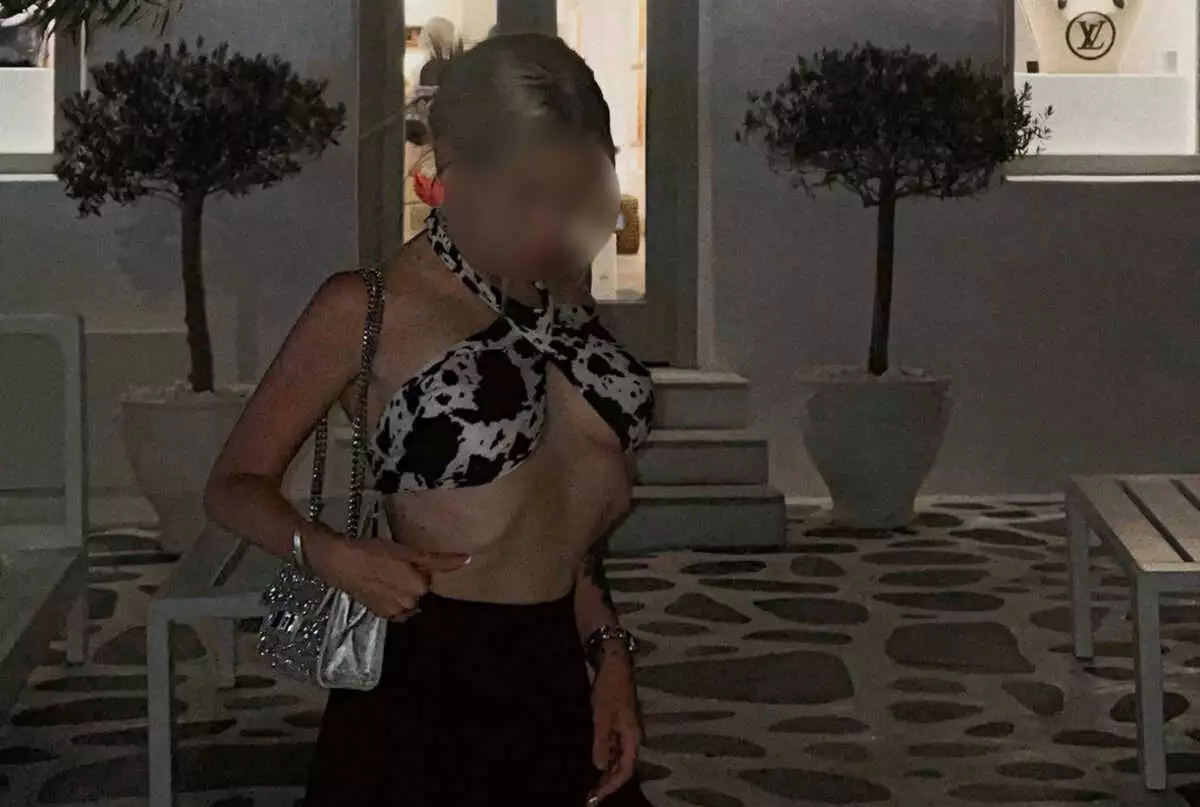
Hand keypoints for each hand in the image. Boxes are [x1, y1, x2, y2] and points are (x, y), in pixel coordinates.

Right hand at [309, 531, 470, 618]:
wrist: (338, 561)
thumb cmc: (373, 552)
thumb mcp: (408, 551)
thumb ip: (438, 560)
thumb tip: (467, 560)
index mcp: (418, 588)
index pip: (428, 577)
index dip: (416, 566)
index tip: (401, 559)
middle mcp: (408, 604)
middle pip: (418, 589)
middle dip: (409, 578)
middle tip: (392, 564)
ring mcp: (393, 611)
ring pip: (406, 599)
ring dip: (400, 589)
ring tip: (384, 574)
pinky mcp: (379, 613)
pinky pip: (395, 609)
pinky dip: (392, 599)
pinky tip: (381, 587)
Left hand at [587, 652, 640, 803]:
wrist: (613, 663)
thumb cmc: (609, 689)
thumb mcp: (602, 716)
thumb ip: (602, 742)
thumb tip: (599, 767)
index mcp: (632, 736)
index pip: (626, 769)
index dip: (612, 785)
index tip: (597, 797)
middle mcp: (631, 736)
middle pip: (623, 767)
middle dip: (609, 783)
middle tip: (591, 798)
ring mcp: (624, 730)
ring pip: (618, 759)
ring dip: (606, 773)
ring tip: (592, 787)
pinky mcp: (616, 723)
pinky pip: (613, 748)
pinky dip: (604, 759)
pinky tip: (596, 765)